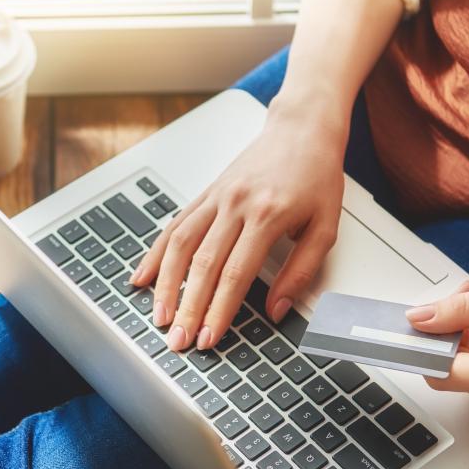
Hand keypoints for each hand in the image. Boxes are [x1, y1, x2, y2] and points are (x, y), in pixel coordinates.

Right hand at [130, 94, 346, 350]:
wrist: (301, 128)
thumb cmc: (317, 175)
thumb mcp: (326, 227)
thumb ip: (301, 271)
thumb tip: (277, 309)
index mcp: (267, 215)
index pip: (236, 274)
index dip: (219, 310)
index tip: (209, 337)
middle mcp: (235, 205)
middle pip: (202, 266)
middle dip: (188, 308)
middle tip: (178, 340)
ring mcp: (215, 198)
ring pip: (180, 246)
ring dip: (166, 285)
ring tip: (159, 316)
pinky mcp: (205, 194)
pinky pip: (174, 226)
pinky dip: (156, 254)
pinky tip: (143, 276)